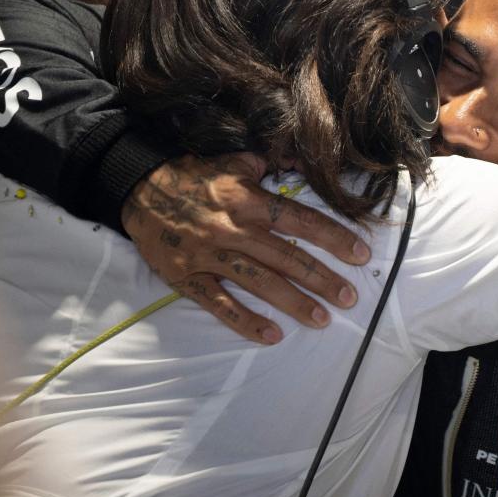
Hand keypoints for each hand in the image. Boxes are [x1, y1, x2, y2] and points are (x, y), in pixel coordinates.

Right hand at [121, 152, 370, 343]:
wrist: (137, 187)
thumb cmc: (191, 175)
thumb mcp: (232, 161)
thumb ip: (266, 165)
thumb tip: (301, 162)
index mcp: (247, 199)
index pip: (299, 219)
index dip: (333, 236)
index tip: (360, 254)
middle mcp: (233, 227)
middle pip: (286, 255)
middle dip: (321, 278)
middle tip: (349, 297)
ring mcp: (210, 254)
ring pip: (259, 282)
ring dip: (293, 302)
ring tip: (321, 319)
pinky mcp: (187, 276)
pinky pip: (219, 303)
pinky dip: (246, 320)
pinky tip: (271, 335)